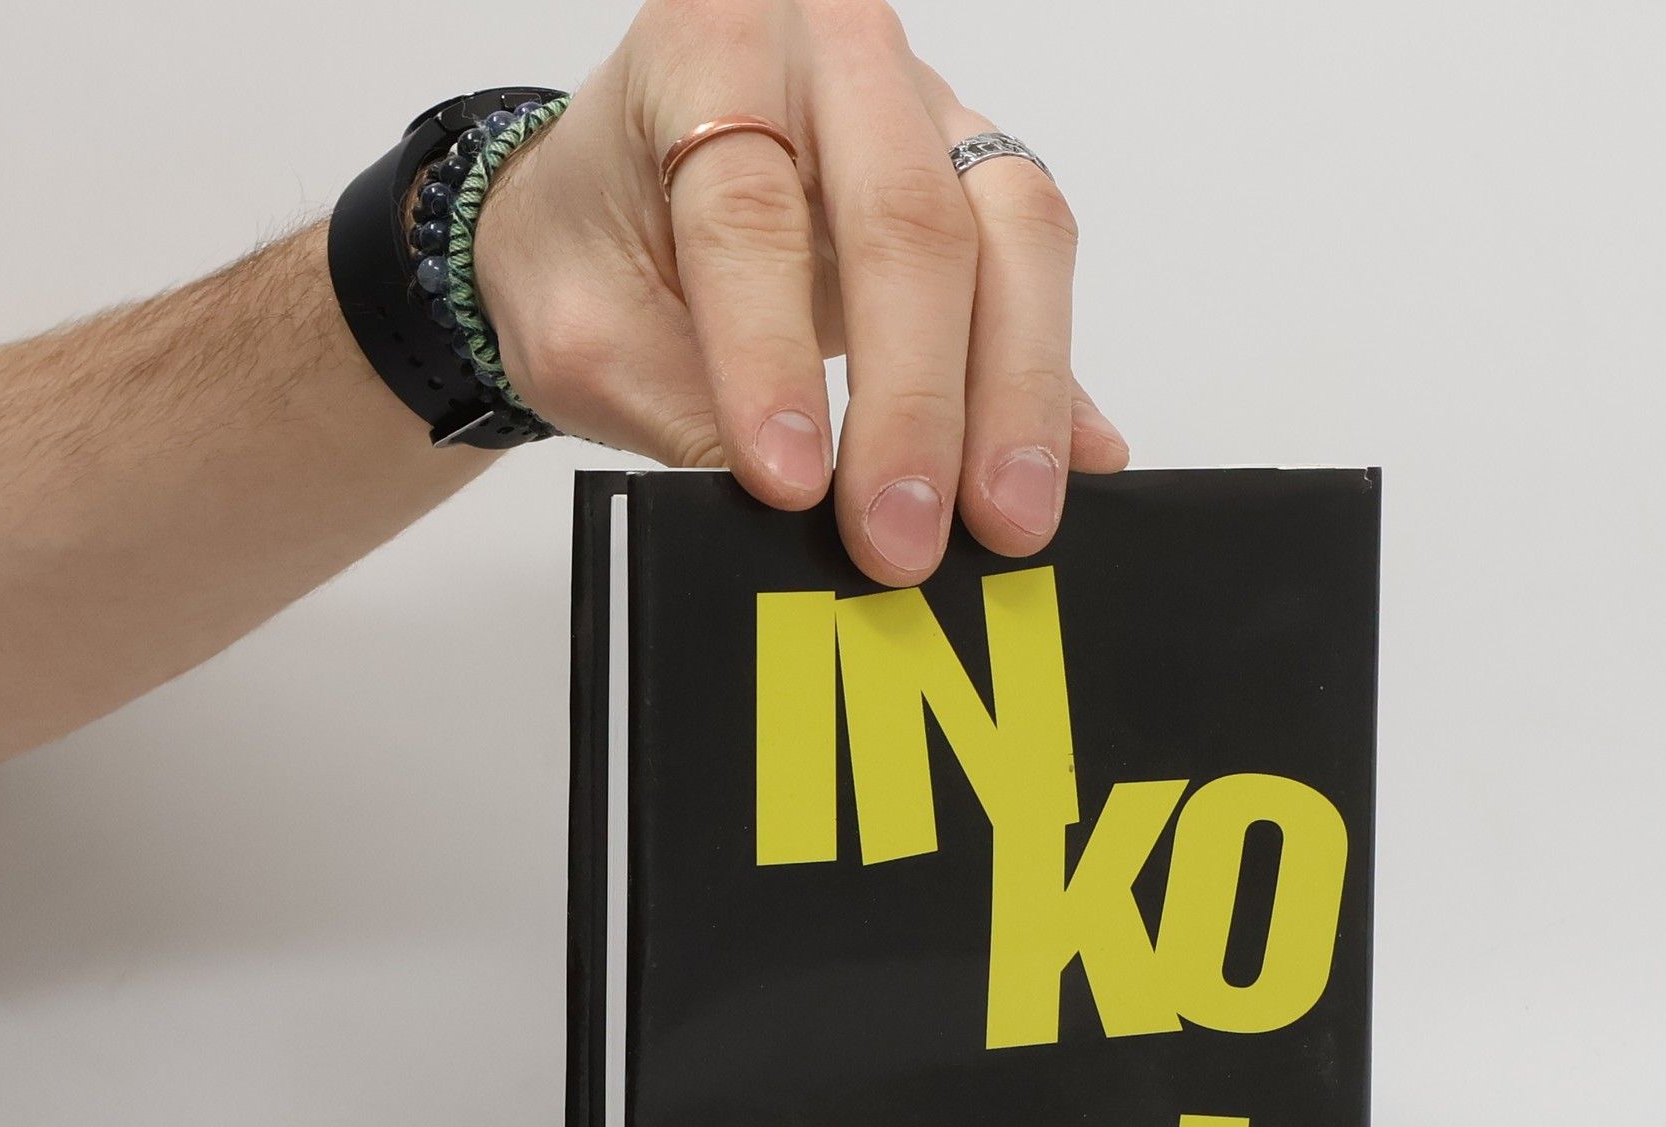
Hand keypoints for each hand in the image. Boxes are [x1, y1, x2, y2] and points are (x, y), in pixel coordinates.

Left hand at [474, 0, 1128, 585]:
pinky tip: (1074, 460)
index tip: (790, 485)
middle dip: (916, 400)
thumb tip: (802, 531)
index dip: (773, 357)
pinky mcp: (985, 179)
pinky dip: (1053, 382)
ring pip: (1012, 231)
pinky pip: (1040, 273)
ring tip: (1005, 518)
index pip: (751, 212)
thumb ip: (688, 422)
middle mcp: (834, 56)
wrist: (609, 208)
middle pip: (909, 219)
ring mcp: (928, 111)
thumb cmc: (594, 251)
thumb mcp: (592, 339)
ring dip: (1015, 394)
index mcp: (708, 52)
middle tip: (902, 535)